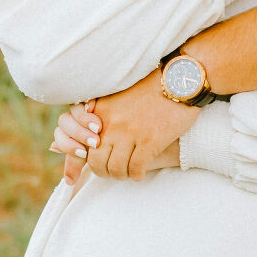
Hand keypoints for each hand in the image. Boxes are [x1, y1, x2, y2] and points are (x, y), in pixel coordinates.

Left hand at [52, 69, 192, 181]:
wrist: (179, 81)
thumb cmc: (150, 89)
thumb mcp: (118, 96)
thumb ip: (99, 113)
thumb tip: (78, 128)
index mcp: (102, 112)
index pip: (84, 145)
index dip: (88, 161)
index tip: (98, 164)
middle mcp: (112, 123)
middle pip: (97, 162)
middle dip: (104, 172)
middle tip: (114, 172)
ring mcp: (131, 133)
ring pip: (116, 168)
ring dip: (122, 175)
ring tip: (128, 172)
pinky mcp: (150, 141)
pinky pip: (136, 168)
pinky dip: (137, 175)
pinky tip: (141, 172)